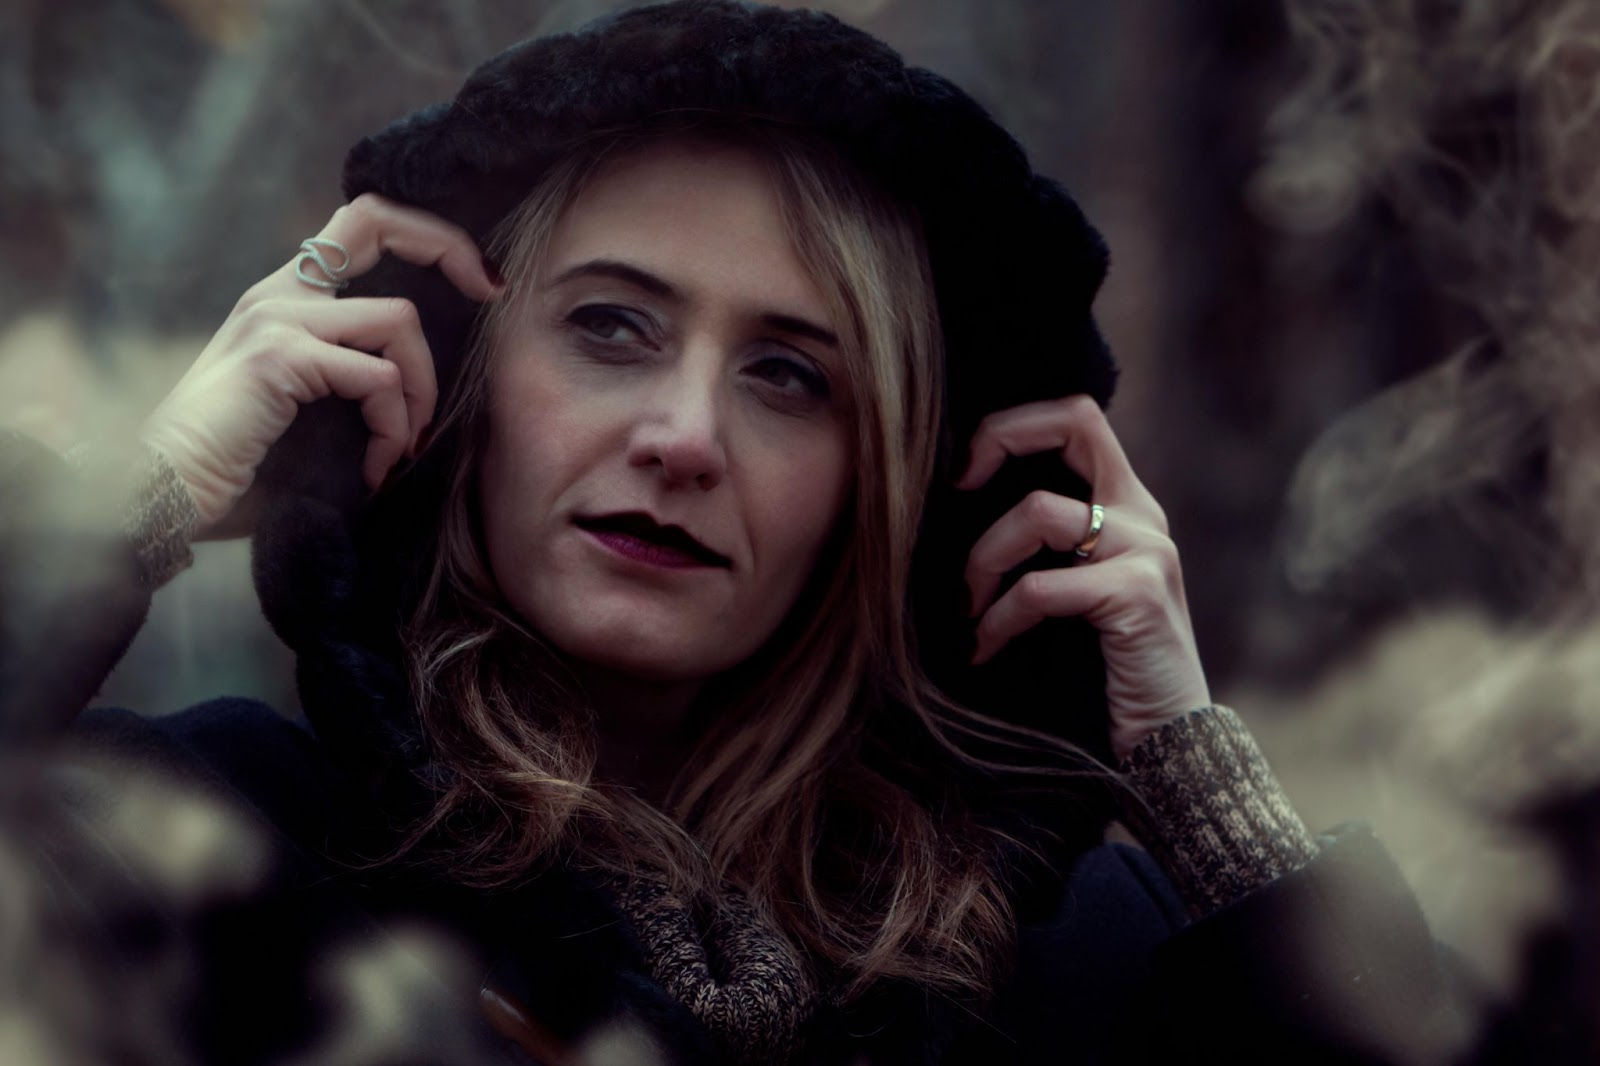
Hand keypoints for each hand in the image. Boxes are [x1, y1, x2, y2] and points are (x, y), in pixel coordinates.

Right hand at [139, 194, 502, 537]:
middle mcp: (278, 294)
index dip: (430, 237)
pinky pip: (380, 380)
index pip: (363, 225)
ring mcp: (277, 319)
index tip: (481, 282)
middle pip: (377, 221)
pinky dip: (394, 430)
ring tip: (401, 449)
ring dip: (421, 394)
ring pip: (399, 321)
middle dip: (450, 248)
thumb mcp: (308, 411)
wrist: (162, 499)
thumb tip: (429, 394)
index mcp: (285, 299)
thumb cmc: (238, 470)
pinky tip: (374, 471)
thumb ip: (355, 381)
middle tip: (491, 294)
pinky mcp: (279, 357)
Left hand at [957, 395, 1209, 761]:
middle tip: (955, 489)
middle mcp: (1142, 514)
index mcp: (1126, 504)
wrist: (1168, 743)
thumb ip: (1044, 546)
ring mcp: (1145, 550)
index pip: (1077, 416)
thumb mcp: (1073, 591)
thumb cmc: (1103, 669)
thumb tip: (954, 513)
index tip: (965, 472)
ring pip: (1036, 513)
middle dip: (998, 438)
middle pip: (1074, 420)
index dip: (1014, 424)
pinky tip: (985, 648)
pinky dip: (999, 619)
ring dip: (982, 561)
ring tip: (968, 610)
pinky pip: (1039, 588)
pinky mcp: (1137, 594)